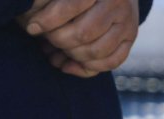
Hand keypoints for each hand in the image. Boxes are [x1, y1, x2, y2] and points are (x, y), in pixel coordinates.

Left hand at [19, 0, 139, 77]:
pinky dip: (88, 67)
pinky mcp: (131, 38)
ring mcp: (128, 22)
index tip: (32, 28)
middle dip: (59, 40)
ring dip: (72, 56)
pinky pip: (111, 62)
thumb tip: (36, 28)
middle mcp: (117, 2)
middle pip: (83, 33)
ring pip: (96, 51)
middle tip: (47, 39)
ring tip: (57, 52)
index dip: (48, 20)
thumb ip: (53, 4)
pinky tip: (71, 63)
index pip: (71, 5)